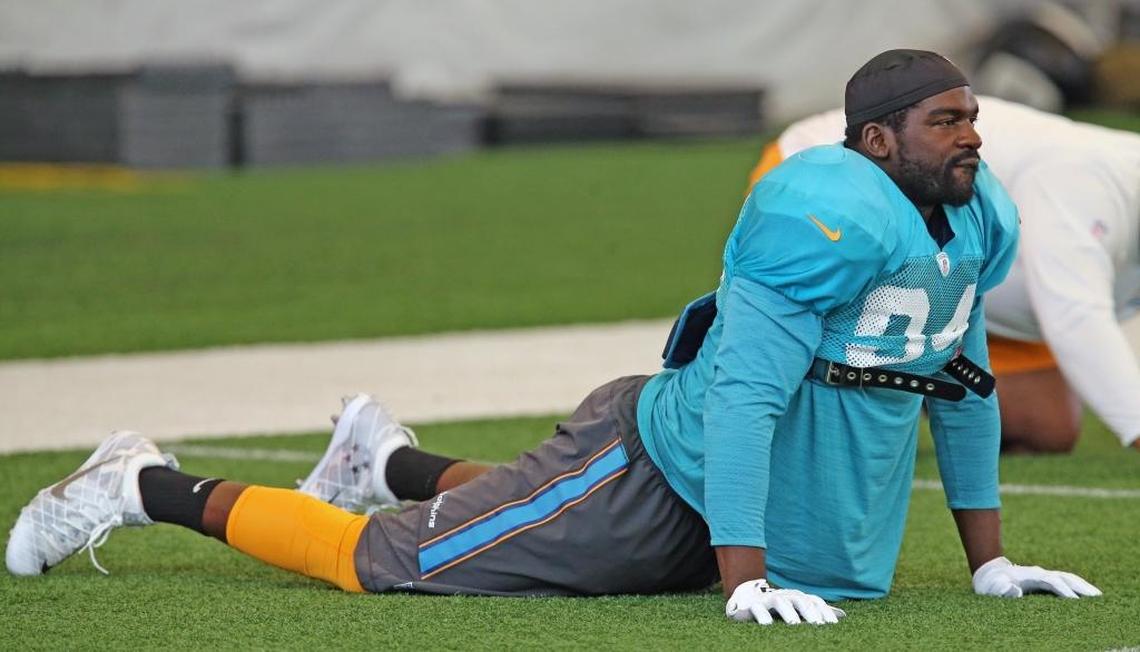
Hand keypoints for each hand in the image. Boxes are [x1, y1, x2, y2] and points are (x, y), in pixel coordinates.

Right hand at [725, 579, 844, 624]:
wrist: (746, 598)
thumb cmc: (777, 606)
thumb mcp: (797, 607)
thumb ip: (816, 610)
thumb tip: (843, 615)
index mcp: (798, 597)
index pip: (815, 601)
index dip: (825, 612)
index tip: (833, 626)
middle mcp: (785, 595)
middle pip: (800, 599)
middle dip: (809, 612)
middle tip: (817, 626)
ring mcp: (768, 599)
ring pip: (780, 601)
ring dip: (788, 612)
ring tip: (795, 625)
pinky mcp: (751, 606)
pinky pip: (757, 609)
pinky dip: (762, 616)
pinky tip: (767, 626)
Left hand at [972, 556, 1101, 598]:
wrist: (989, 573)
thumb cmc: (992, 583)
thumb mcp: (993, 587)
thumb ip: (1002, 589)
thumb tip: (1016, 591)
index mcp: (1030, 575)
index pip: (1051, 581)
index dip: (1063, 590)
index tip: (1075, 601)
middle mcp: (1040, 573)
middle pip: (1064, 577)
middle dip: (1081, 587)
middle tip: (1098, 598)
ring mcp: (1044, 575)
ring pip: (1068, 578)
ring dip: (1083, 586)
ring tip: (1099, 597)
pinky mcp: (1046, 581)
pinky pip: (1065, 582)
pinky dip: (1078, 587)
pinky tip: (1087, 595)